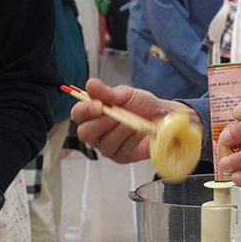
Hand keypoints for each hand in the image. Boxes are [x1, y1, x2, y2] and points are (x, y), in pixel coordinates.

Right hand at [70, 78, 199, 163]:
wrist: (163, 117)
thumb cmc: (142, 105)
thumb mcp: (126, 94)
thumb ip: (107, 92)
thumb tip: (90, 84)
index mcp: (93, 114)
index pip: (77, 115)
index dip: (84, 111)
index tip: (98, 105)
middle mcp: (96, 132)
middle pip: (85, 133)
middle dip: (102, 123)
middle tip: (119, 114)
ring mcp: (108, 146)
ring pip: (105, 143)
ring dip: (121, 130)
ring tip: (134, 122)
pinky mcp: (121, 157)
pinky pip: (121, 150)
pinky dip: (132, 139)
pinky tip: (140, 131)